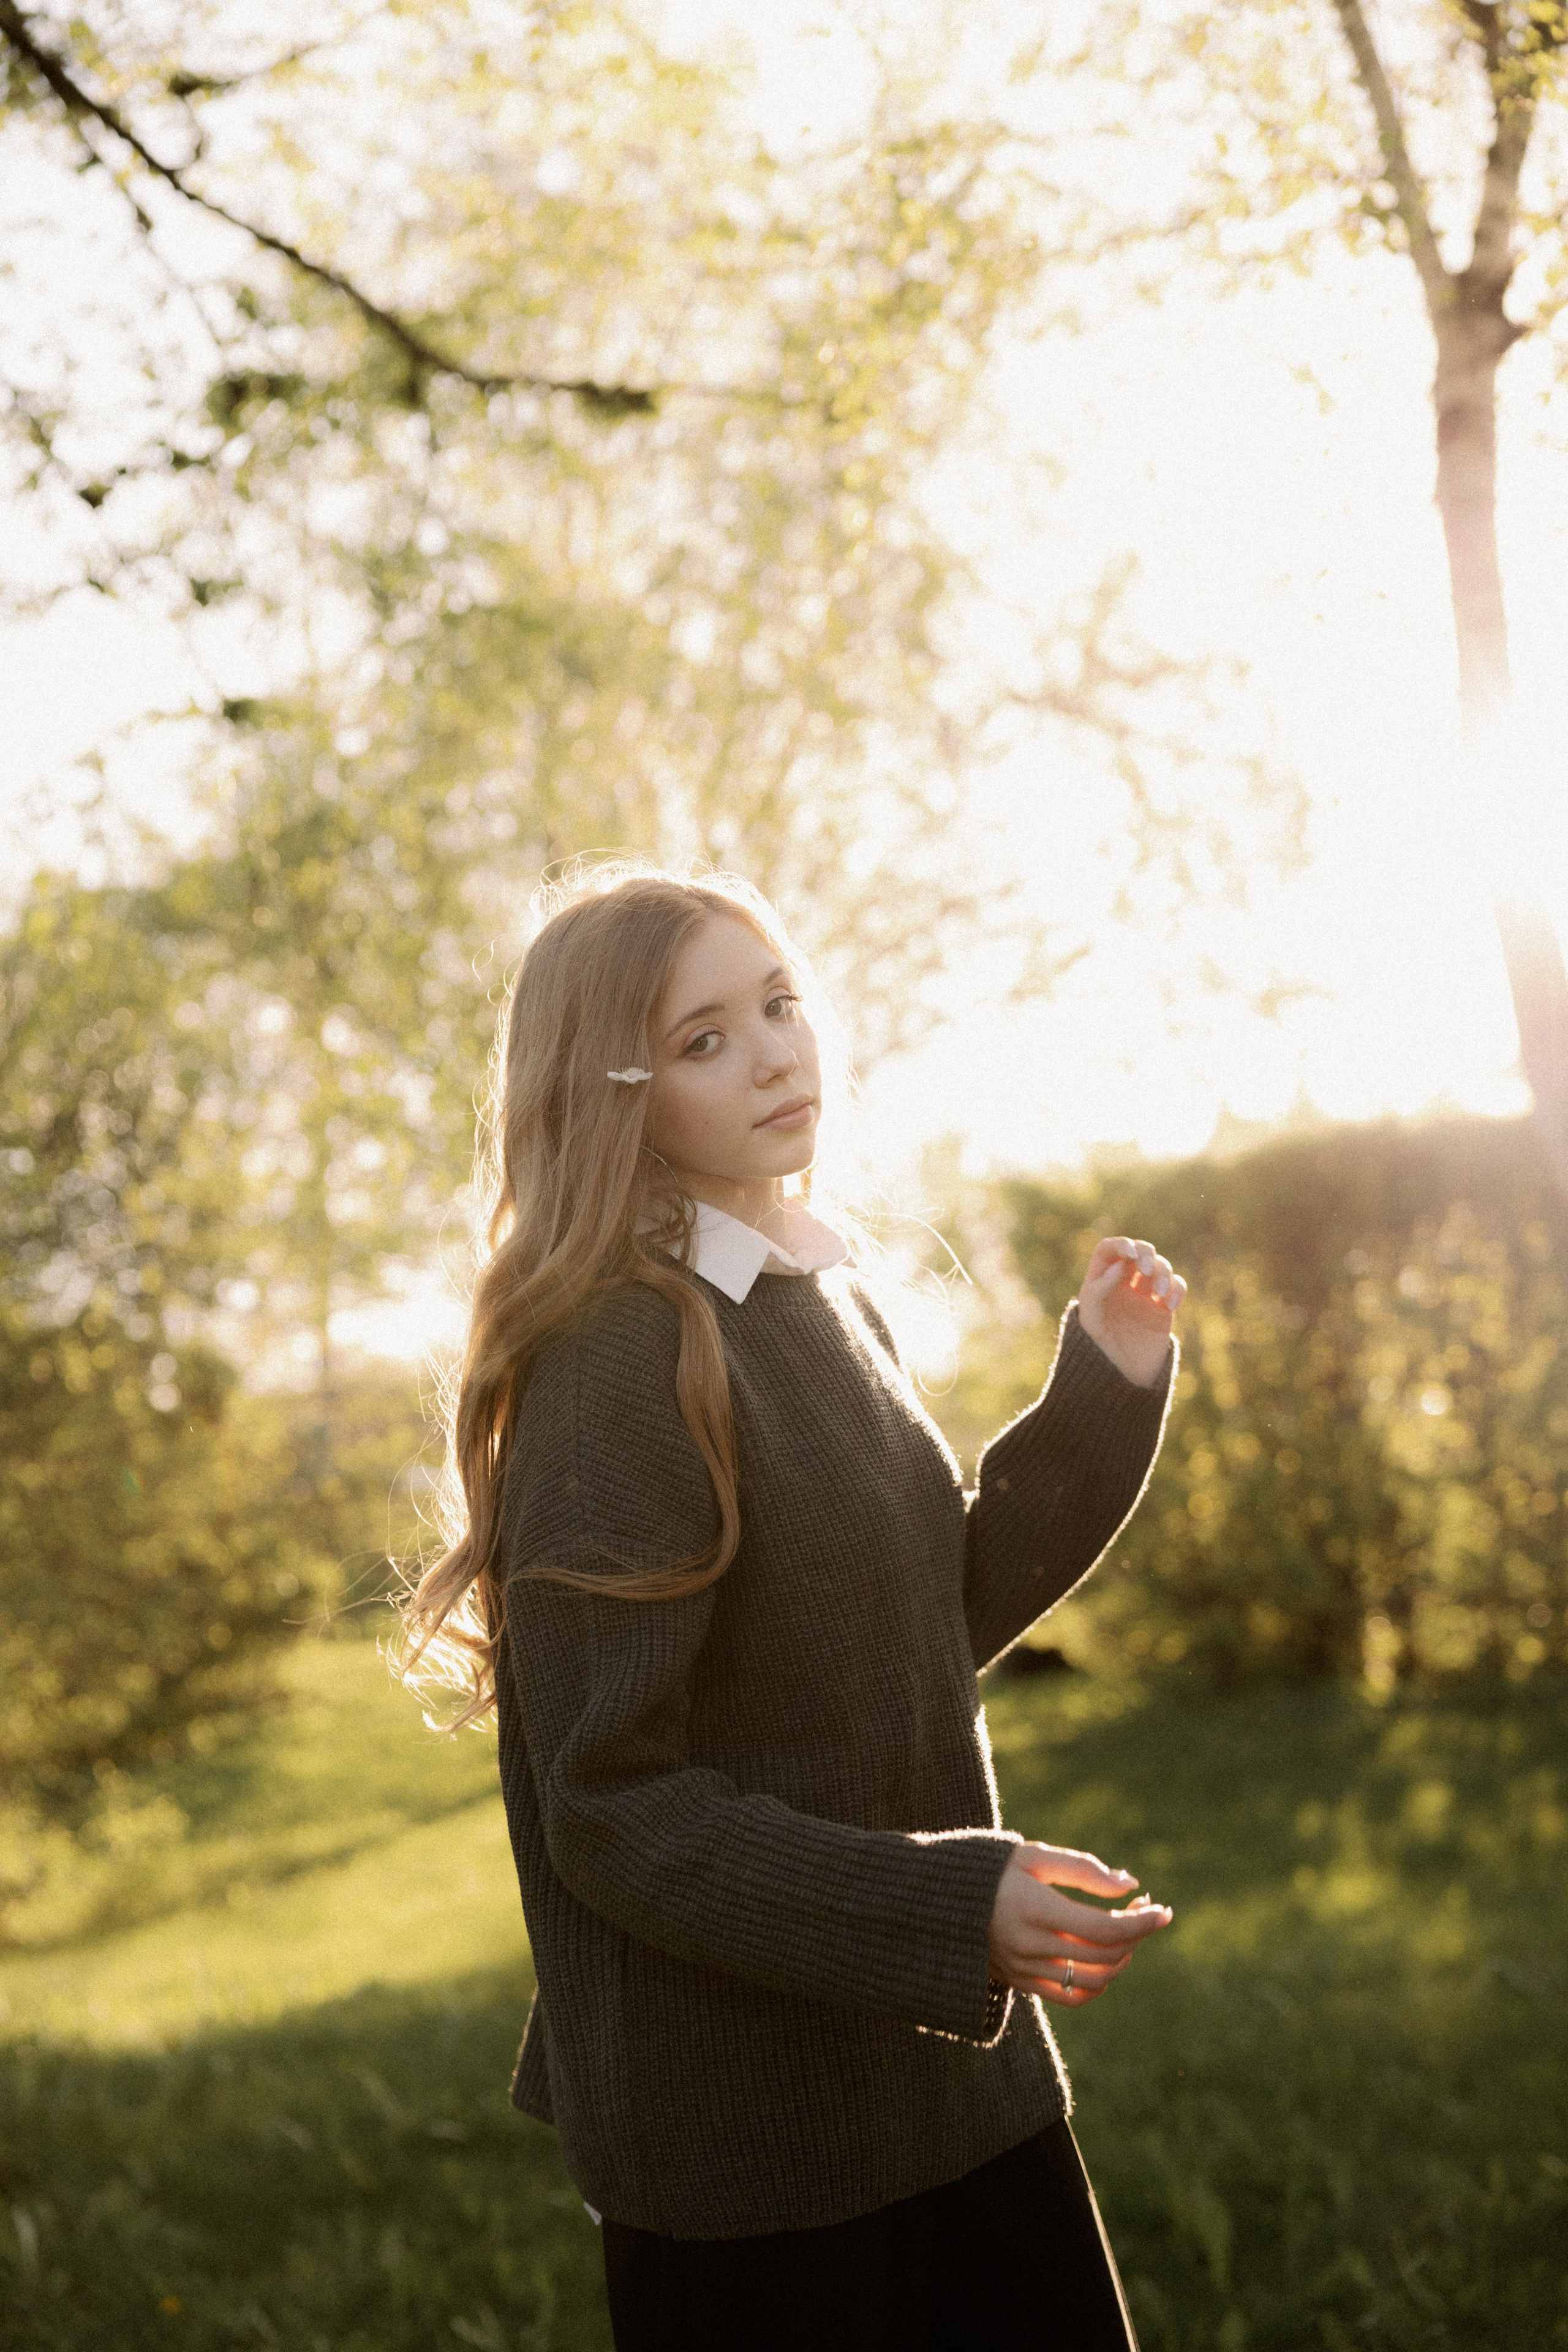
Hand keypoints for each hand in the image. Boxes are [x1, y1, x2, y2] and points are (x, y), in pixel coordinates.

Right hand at [988, 1842, 1172, 2007]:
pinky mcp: (1021, 1983)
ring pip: (1094, 1981)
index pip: (1104, 1928)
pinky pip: (1071, 1998)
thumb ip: (1083, 1869)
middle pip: (1104, 1955)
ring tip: (1125, 1933)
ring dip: (1121, 1959)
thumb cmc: (992, 1869)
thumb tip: (1130, 1885)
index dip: (1141, 1922)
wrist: (939, 1901)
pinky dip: (1097, 1985)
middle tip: (1145, 1910)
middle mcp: (1030, 1945)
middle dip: (1136, 1934)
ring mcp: (1025, 1969)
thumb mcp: (1034, 1856)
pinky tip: (1104, 1960)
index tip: (1163, 1910)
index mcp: (1034, 1908)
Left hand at [1077, 1236, 1185, 1388]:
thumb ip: (1098, 1291)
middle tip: (1146, 1269)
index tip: (1131, 1254)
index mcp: (1099, 1283)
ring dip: (1162, 1273)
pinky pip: (1175, 1287)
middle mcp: (1122, 1285)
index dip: (1121, 1244)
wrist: (1122, 1381)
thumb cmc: (1098, 1352)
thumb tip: (1121, 1265)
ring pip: (1159, 1266)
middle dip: (1146, 1253)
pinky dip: (1176, 1289)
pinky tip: (1169, 1304)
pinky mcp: (1162, 1308)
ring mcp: (1144, 1295)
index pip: (1109, 1250)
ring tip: (1160, 1293)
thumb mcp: (1091, 1322)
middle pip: (1139, 1252)